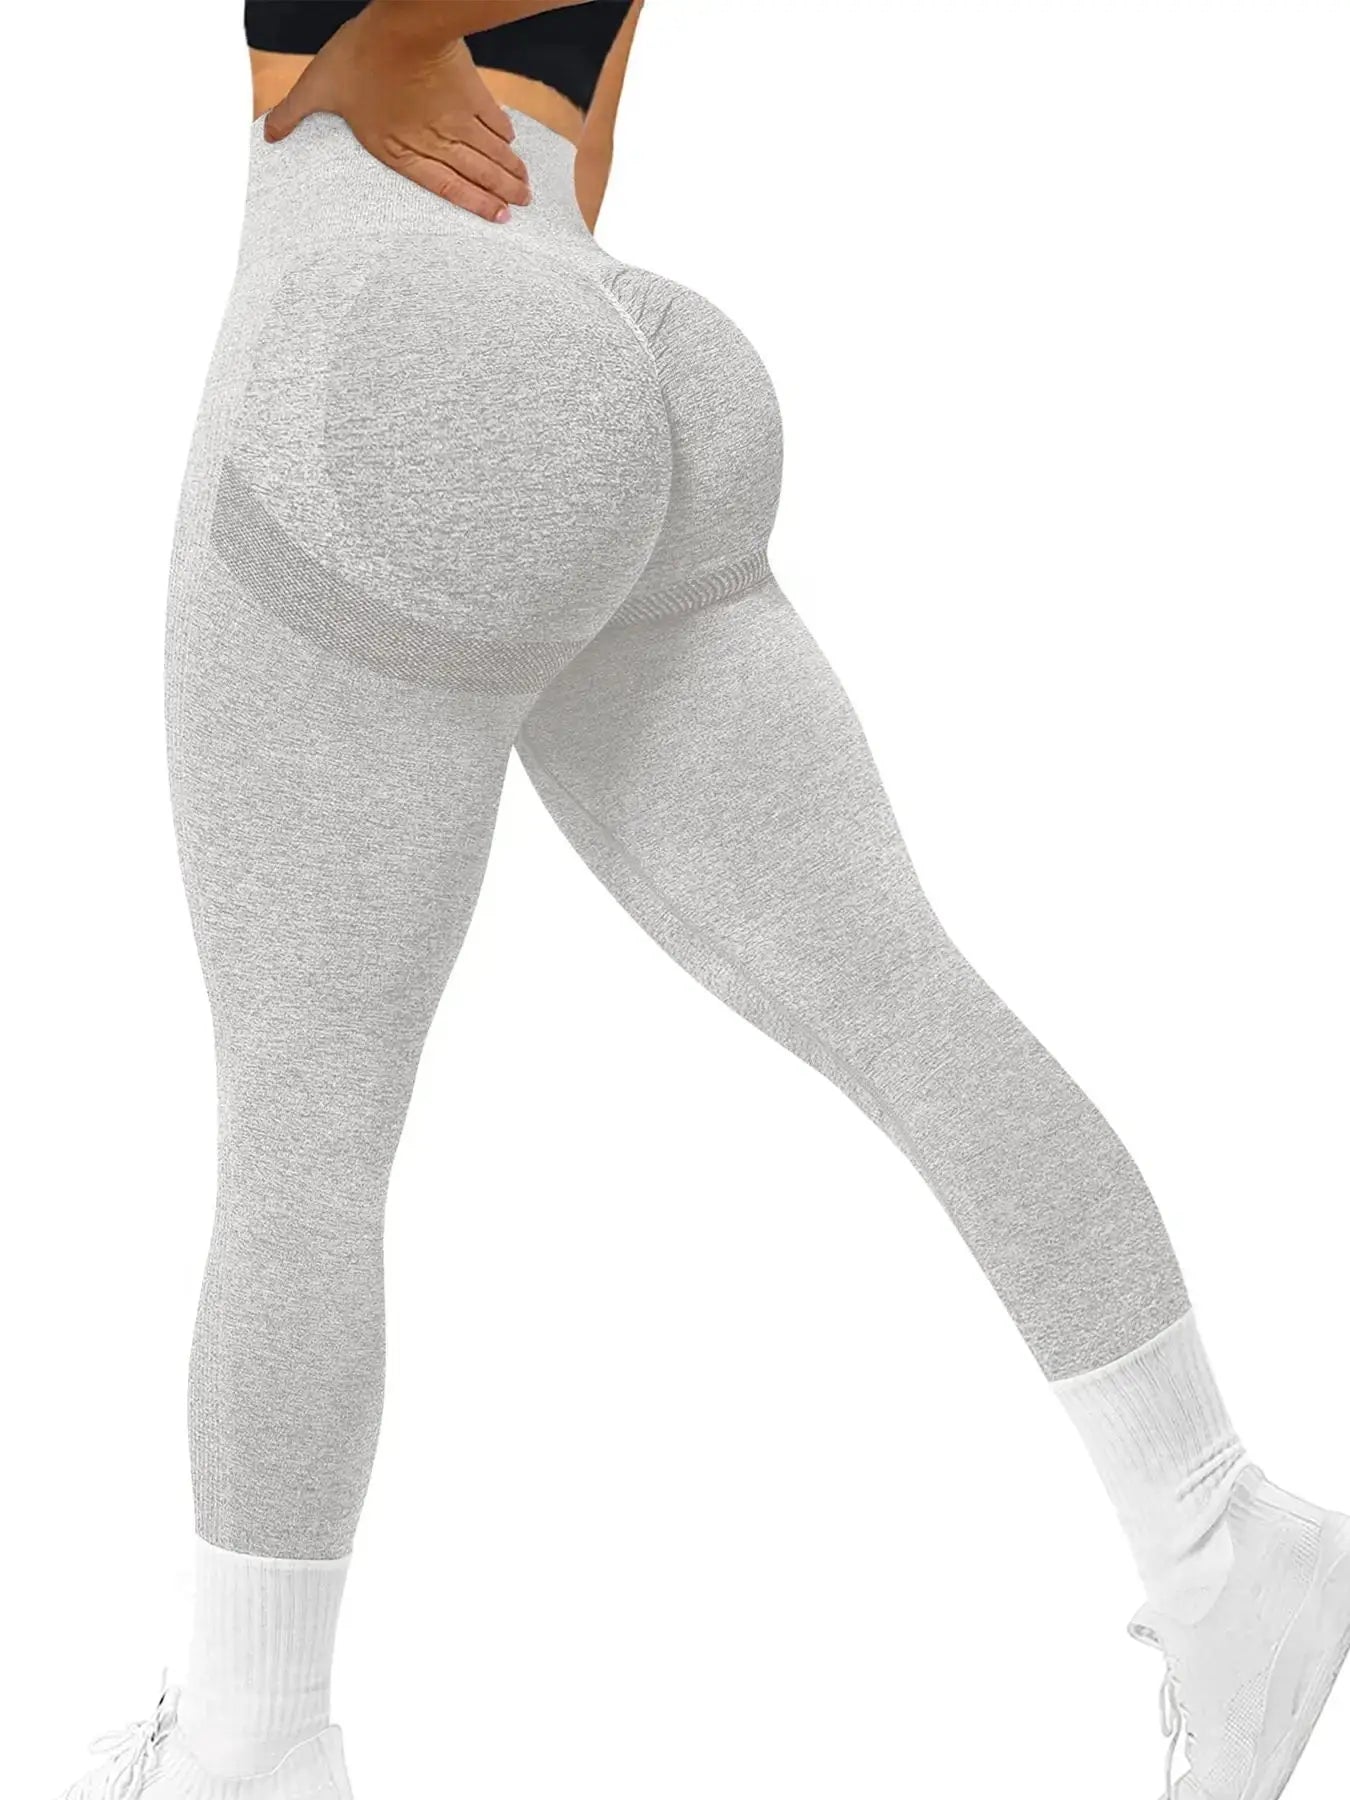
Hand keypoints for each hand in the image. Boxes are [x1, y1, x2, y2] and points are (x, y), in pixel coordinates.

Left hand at [263, 4, 530, 222]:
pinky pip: (494, 120)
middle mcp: (435, 140)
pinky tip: (512, 146)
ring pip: (490, 153)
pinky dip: (505, 136)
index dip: (473, 205)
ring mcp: (457, 118)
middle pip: (476, 174)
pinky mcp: (472, 92)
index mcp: (401, 148)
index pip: (444, 185)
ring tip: (526, 189)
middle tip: (521, 206)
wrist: (403, 24)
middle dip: (501, 193)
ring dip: (510, 172)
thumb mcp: (319, 85)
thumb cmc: (359, 56)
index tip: (497, 218)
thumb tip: (269, 133)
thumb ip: (295, 111)